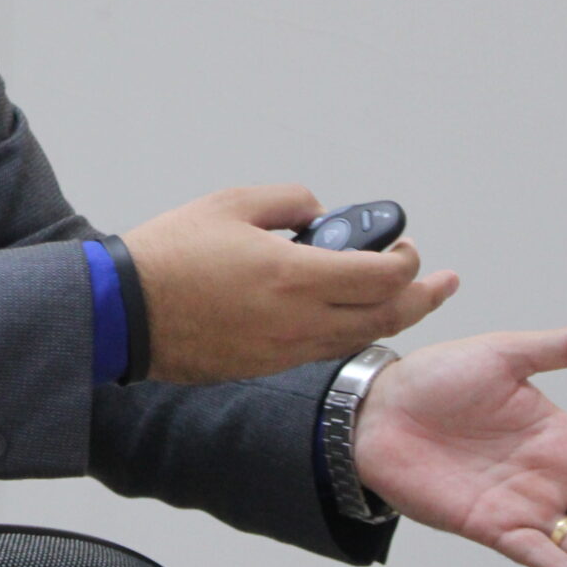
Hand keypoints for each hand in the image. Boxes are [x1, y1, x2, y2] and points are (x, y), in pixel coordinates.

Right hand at [123, 185, 457, 382]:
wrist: (126, 313)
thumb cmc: (171, 254)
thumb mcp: (231, 203)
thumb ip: (288, 201)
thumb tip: (317, 214)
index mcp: (296, 276)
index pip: (383, 275)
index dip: (407, 260)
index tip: (406, 245)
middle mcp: (301, 320)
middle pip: (386, 316)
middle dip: (422, 297)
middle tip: (440, 282)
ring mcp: (286, 349)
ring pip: (359, 338)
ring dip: (390, 318)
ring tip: (405, 301)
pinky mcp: (266, 365)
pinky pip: (325, 349)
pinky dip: (349, 331)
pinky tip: (350, 316)